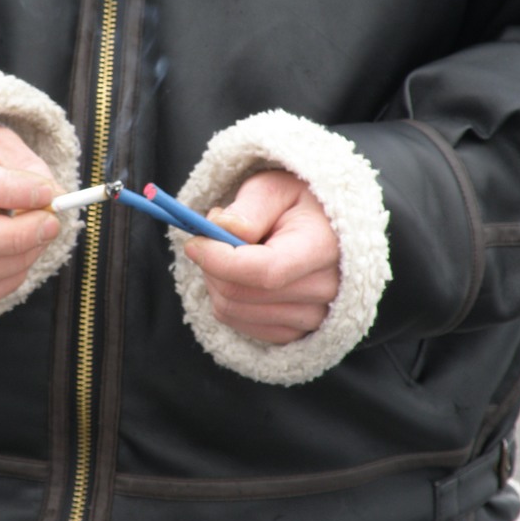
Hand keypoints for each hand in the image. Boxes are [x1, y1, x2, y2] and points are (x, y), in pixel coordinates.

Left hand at [183, 170, 339, 344]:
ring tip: (231, 252)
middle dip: (211, 265)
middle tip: (213, 236)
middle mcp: (324, 290)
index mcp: (322, 247)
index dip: (220, 260)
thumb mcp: (275, 187)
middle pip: (240, 293)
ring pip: (232, 311)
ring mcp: (313, 316)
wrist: (325, 226)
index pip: (264, 271)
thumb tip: (222, 230)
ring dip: (216, 281)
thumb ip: (250, 208)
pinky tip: (240, 274)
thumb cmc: (297, 203)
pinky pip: (238, 324)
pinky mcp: (296, 333)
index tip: (194, 243)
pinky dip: (227, 299)